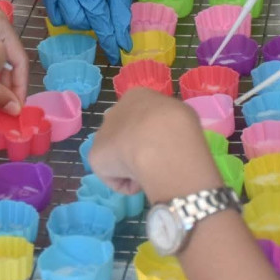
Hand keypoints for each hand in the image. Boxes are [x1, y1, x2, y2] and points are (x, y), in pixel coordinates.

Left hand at [89, 88, 223, 203]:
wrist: (159, 141)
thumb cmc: (177, 124)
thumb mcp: (183, 114)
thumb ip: (169, 121)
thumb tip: (165, 134)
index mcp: (136, 97)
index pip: (141, 116)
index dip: (152, 133)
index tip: (163, 145)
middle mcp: (115, 112)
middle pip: (124, 134)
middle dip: (136, 148)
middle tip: (156, 161)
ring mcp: (102, 134)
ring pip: (118, 155)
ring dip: (131, 165)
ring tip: (150, 173)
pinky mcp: (95, 157)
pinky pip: (114, 176)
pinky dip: (128, 183)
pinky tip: (141, 181)